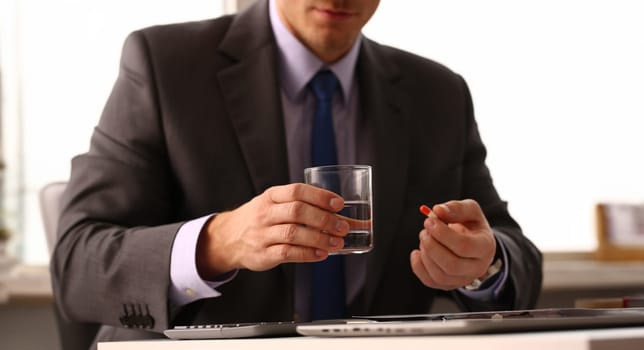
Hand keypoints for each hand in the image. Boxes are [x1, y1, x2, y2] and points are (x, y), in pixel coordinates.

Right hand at [196, 183, 349, 277]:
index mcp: (271, 196)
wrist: (228, 238)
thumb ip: (304, 207)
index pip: (297, 191)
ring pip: (293, 233)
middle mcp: (265, 213)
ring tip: (337, 242)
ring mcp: (262, 234)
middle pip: (297, 211)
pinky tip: (321, 254)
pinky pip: (287, 253)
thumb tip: (345, 216)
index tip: (338, 203)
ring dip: (319, 238)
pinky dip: (307, 254)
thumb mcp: (276, 205)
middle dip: (323, 219)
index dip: (320, 196)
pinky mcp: (263, 254)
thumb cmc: (261, 219)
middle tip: (342, 226)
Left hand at [410, 199, 495, 290]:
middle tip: (424, 231)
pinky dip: (418, 266)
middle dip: (432, 246)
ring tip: (424, 238)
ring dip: (426, 254)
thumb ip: (457, 208)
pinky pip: (430, 281)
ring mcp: (463, 279)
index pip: (464, 246)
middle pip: (452, 265)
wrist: (473, 243)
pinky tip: (419, 252)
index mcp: (485, 247)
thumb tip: (438, 211)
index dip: (443, 234)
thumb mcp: (471, 211)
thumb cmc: (471, 226)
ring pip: (440, 275)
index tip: (429, 221)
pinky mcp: (448, 285)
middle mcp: (477, 268)